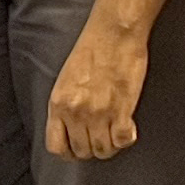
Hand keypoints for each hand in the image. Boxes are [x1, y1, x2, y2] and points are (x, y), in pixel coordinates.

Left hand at [44, 17, 148, 159]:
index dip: (68, 152)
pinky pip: (123, 141)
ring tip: (115, 131)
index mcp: (58, 104)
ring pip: (103, 150)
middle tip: (101, 136)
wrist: (113, 33)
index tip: (77, 147)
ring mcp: (99, 113)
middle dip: (92, 148)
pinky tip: (128, 127)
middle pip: (82, 151)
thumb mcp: (66, 80)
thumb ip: (66, 106)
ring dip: (110, 145)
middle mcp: (76, 112)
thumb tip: (70, 129)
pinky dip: (127, 138)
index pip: (56, 147)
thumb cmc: (91, 50)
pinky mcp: (121, 110)